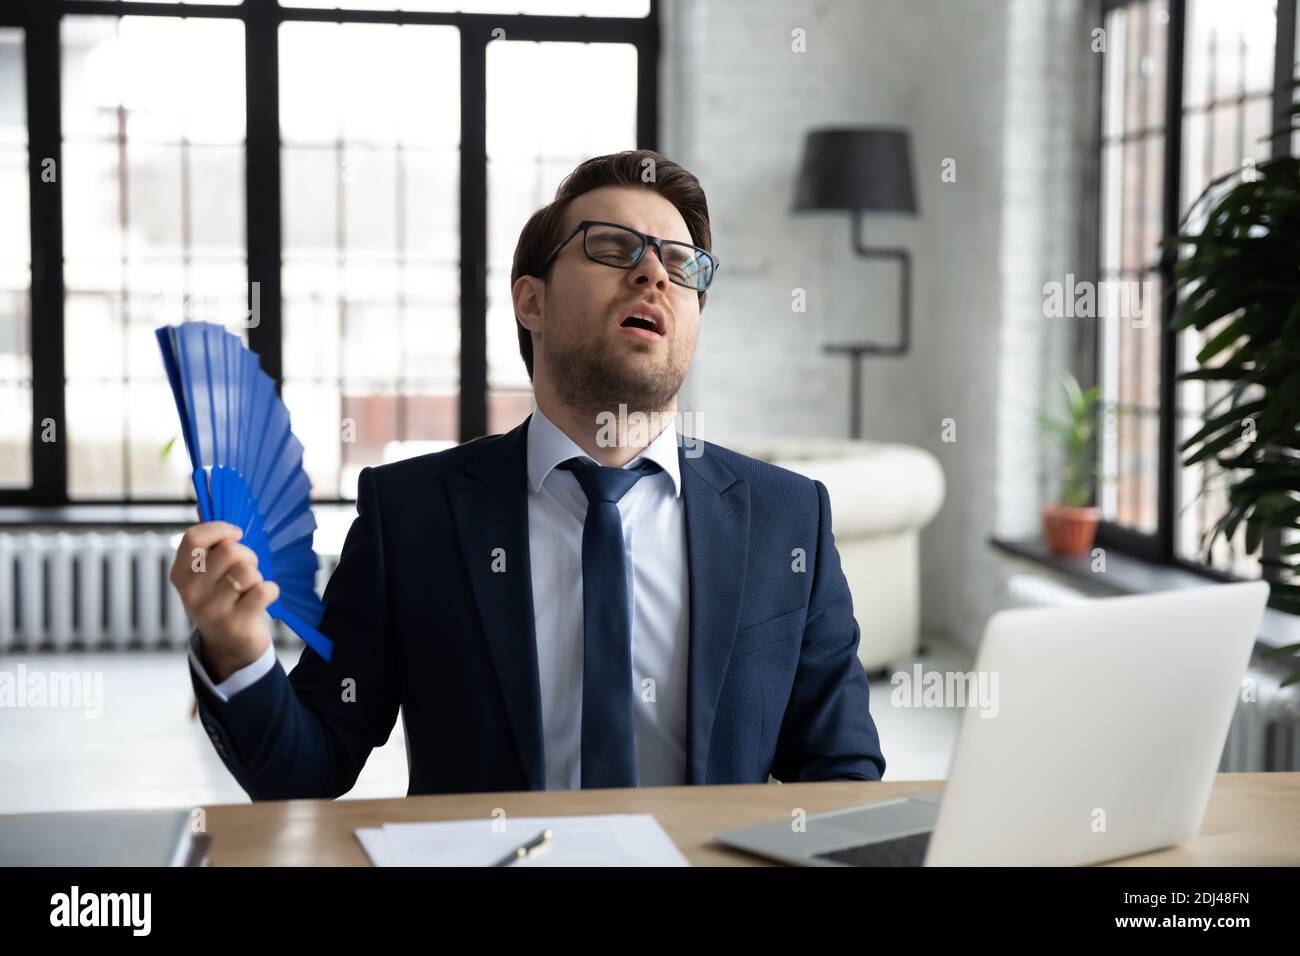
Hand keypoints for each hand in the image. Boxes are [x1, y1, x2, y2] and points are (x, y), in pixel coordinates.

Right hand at [169, 521, 276, 682]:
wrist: (230, 646)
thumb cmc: (224, 599)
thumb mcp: (208, 573)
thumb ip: (209, 541)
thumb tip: (206, 498)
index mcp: (180, 573)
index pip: (194, 537)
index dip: (221, 529)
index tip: (237, 534)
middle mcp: (189, 591)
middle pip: (230, 551)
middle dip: (248, 556)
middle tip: (248, 571)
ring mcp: (209, 609)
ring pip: (247, 570)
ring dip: (258, 575)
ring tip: (252, 588)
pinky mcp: (233, 623)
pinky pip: (263, 590)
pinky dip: (271, 590)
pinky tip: (263, 599)